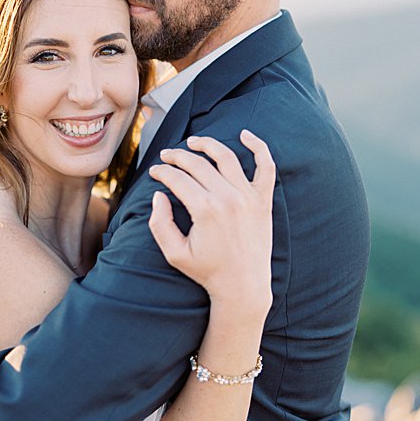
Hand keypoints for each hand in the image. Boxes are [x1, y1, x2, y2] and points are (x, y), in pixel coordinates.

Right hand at [147, 130, 275, 306]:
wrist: (243, 286)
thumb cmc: (207, 271)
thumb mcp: (173, 252)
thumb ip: (160, 223)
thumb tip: (158, 196)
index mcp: (205, 210)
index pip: (177, 178)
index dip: (161, 172)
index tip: (154, 172)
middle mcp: (228, 198)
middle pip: (198, 164)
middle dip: (177, 157)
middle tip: (166, 156)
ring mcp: (249, 197)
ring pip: (226, 157)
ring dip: (207, 145)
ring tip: (193, 143)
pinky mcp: (263, 200)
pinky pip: (266, 167)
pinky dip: (259, 147)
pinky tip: (246, 134)